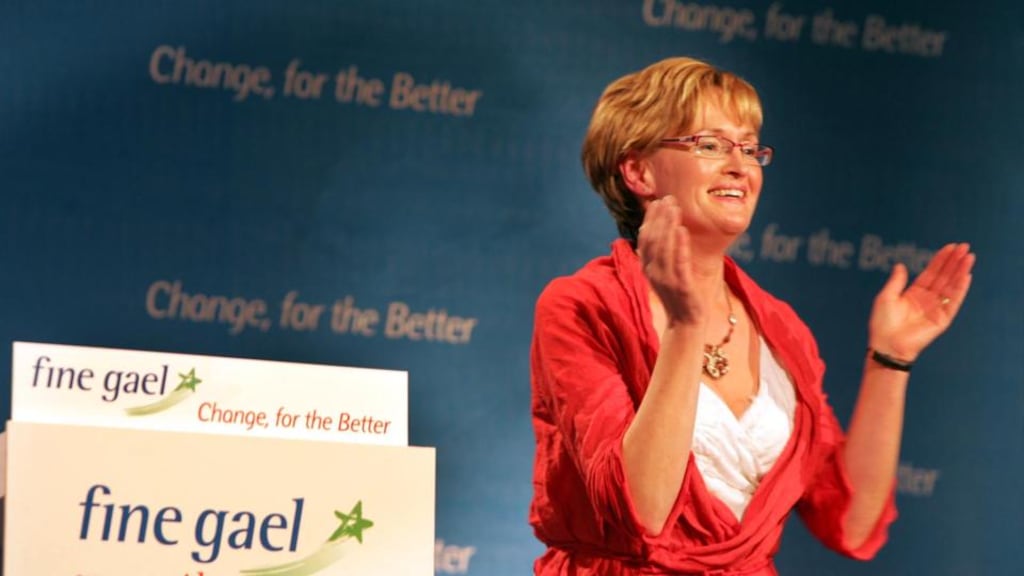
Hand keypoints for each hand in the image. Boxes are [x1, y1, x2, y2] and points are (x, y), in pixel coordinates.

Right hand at [637, 196, 703, 325]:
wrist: (685, 323)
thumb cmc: (678, 295)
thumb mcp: (665, 272)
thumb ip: (661, 253)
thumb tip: (658, 230)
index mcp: (648, 268)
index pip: (645, 239)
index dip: (649, 220)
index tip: (657, 202)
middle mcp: (653, 272)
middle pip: (653, 240)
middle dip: (659, 217)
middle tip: (668, 199)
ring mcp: (665, 280)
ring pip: (663, 248)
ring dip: (668, 226)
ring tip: (675, 208)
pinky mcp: (681, 286)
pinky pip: (678, 263)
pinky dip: (680, 245)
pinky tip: (683, 230)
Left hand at [868, 243, 974, 360]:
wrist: (886, 344)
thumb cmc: (882, 323)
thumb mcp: (886, 297)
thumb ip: (896, 281)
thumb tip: (900, 265)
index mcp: (914, 293)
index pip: (931, 272)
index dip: (940, 259)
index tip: (951, 247)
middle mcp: (927, 299)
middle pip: (944, 276)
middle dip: (954, 261)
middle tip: (964, 247)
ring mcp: (936, 309)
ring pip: (951, 286)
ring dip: (960, 271)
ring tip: (969, 257)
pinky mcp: (942, 319)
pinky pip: (954, 302)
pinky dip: (960, 289)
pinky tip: (966, 276)